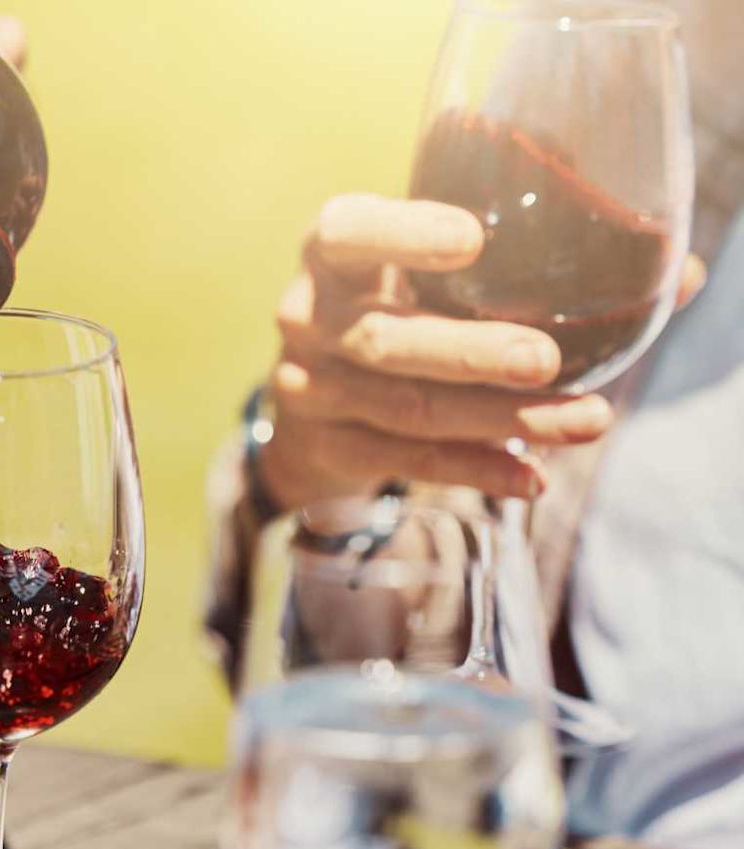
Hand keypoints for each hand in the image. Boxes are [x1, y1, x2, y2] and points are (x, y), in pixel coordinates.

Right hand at [257, 193, 706, 508]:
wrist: (314, 396)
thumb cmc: (402, 304)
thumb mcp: (437, 271)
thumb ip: (535, 259)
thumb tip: (680, 274)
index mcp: (333, 253)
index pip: (347, 232)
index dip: (402, 234)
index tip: (473, 239)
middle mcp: (308, 317)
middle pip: (383, 339)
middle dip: (469, 352)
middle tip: (546, 358)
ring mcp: (309, 387)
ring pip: (405, 408)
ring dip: (498, 417)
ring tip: (586, 420)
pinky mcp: (328, 446)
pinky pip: (405, 461)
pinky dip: (474, 469)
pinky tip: (531, 476)